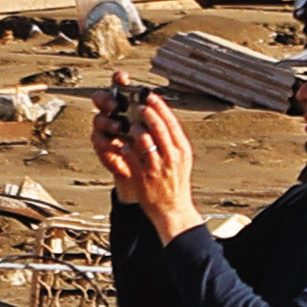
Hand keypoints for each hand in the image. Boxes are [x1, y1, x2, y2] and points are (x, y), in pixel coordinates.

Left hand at [90, 95, 188, 223]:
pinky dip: (125, 146)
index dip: (161, 107)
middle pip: (158, 127)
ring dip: (135, 129)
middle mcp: (172, 157)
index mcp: (183, 150)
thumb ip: (173, 141)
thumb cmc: (175, 182)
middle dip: (147, 113)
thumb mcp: (182, 160)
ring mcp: (157, 166)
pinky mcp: (142, 176)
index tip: (151, 96)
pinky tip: (123, 144)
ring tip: (131, 126)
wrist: (172, 209)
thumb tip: (160, 118)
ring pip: (143, 139)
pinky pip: (130, 155)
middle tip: (139, 106)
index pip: (172, 123)